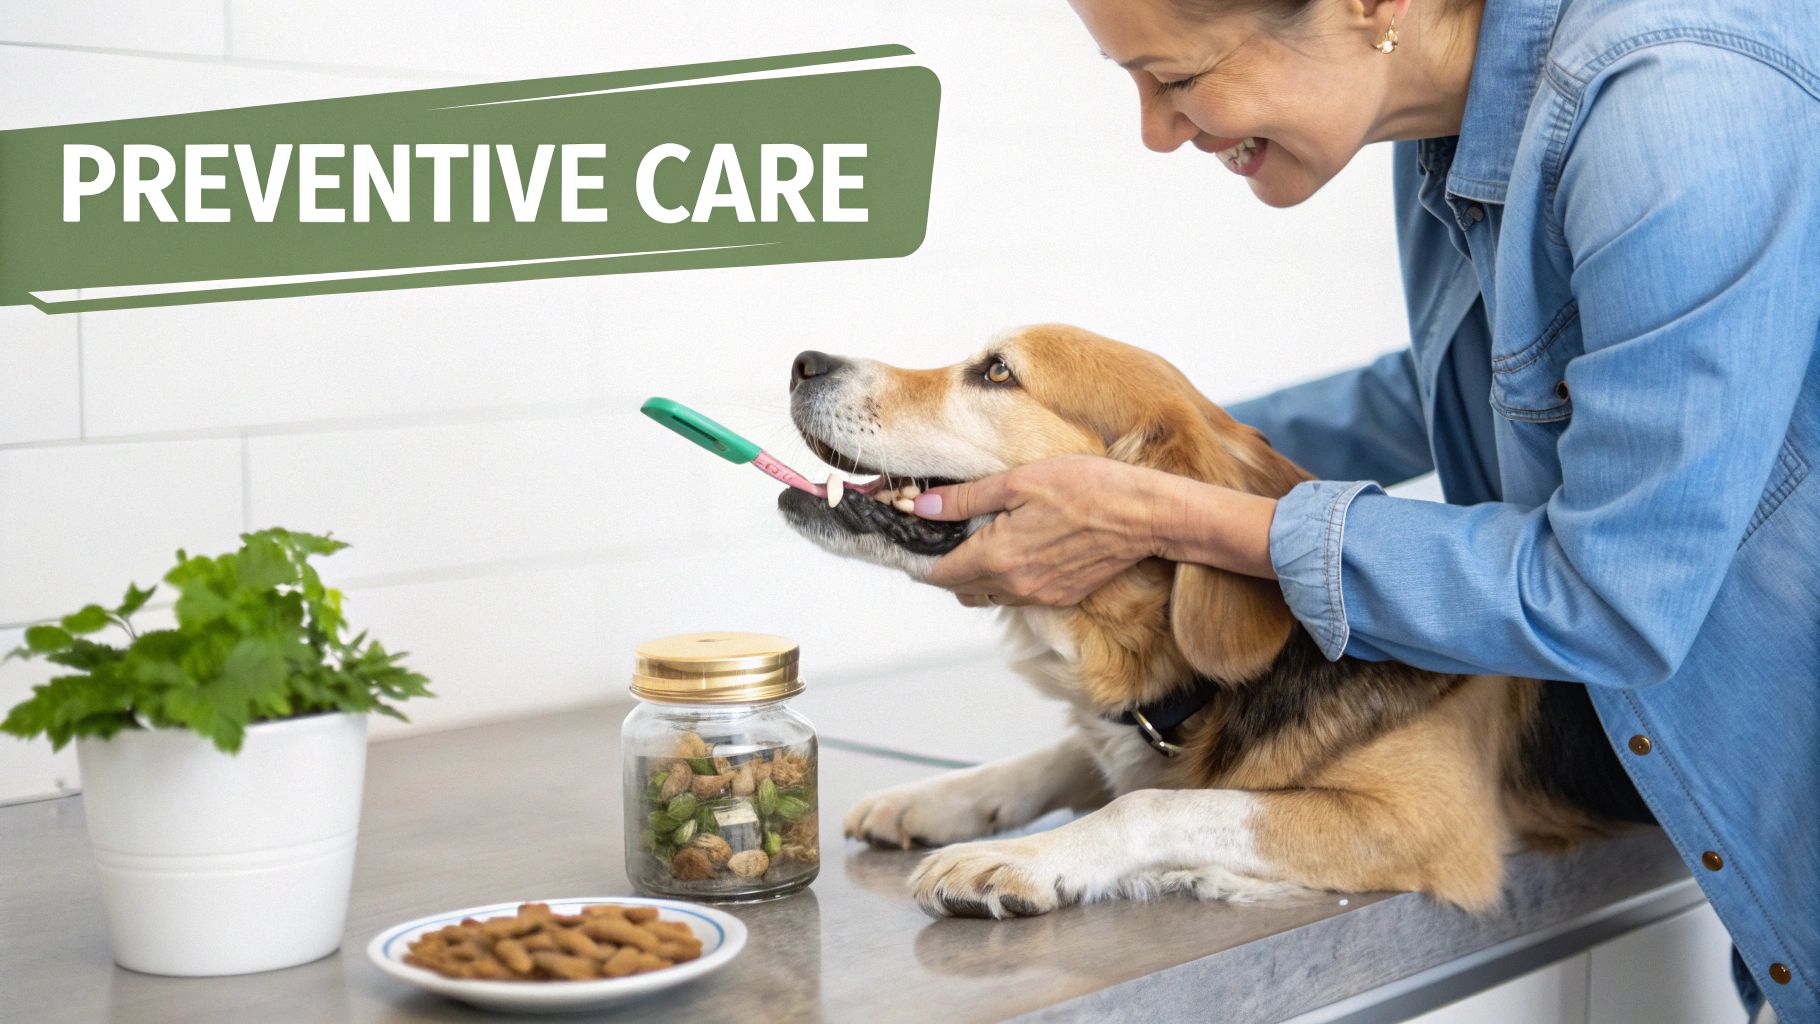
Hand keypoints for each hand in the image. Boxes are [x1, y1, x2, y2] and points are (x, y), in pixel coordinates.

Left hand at [913, 456, 1176, 606]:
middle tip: (945, 536)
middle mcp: (1015, 585)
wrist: (1144, 515)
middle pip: (959, 589)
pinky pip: (1018, 597)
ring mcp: (1040, 596)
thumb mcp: (1018, 482)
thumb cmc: (1088, 489)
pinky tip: (1016, 550)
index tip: (917, 540)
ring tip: (979, 542)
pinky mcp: (1062, 597)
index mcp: (998, 557)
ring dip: (975, 577)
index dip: (922, 558)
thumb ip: (965, 499)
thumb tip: (923, 507)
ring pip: (988, 595)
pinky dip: (1006, 580)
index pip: (940, 574)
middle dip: (946, 567)